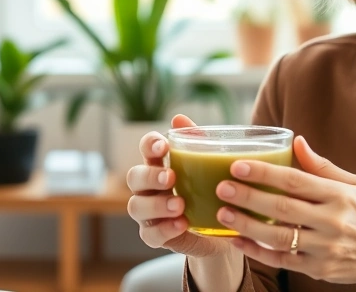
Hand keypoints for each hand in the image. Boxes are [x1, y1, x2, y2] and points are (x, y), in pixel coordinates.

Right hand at [126, 114, 230, 258]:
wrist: (221, 231)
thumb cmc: (211, 191)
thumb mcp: (210, 166)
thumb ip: (197, 142)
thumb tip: (179, 118)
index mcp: (160, 165)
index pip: (146, 148)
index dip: (149, 144)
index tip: (164, 145)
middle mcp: (148, 188)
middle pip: (134, 177)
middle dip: (150, 176)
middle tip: (171, 177)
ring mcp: (148, 213)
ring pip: (136, 206)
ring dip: (156, 204)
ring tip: (179, 205)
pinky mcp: (155, 236)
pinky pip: (150, 234)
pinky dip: (164, 229)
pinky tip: (181, 224)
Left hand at [212, 136, 355, 288]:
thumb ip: (323, 166)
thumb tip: (297, 141)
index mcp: (341, 196)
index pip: (296, 181)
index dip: (265, 173)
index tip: (239, 165)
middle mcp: (334, 222)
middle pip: (283, 209)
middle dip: (250, 197)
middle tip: (223, 186)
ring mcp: (326, 249)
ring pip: (279, 238)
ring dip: (247, 226)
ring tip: (223, 213)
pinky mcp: (321, 270)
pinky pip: (283, 261)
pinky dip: (258, 253)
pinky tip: (238, 241)